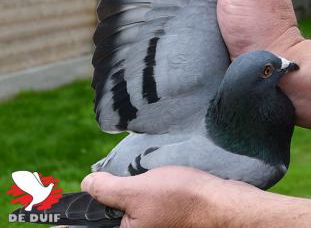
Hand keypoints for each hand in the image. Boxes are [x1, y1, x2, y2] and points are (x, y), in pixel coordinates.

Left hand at [81, 167, 310, 227]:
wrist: (221, 204)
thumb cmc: (181, 199)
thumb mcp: (137, 191)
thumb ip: (106, 189)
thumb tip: (86, 184)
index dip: (71, 219)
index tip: (55, 209)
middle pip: (107, 221)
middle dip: (98, 202)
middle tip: (93, 183)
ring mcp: (149, 227)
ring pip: (122, 213)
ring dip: (116, 195)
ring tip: (114, 179)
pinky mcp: (161, 219)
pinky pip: (138, 209)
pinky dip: (133, 194)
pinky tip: (138, 179)